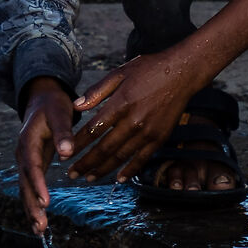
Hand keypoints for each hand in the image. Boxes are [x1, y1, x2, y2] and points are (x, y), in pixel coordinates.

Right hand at [15, 79, 75, 235]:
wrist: (42, 99)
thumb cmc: (53, 105)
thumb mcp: (59, 113)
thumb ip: (63, 132)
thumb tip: (67, 153)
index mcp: (27, 141)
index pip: (32, 166)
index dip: (38, 184)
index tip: (46, 201)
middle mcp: (22, 154)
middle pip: (25, 183)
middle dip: (32, 205)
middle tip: (41, 226)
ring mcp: (25, 161)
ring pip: (25, 189)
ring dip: (31, 210)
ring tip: (40, 231)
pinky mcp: (31, 166)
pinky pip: (30, 187)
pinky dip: (33, 204)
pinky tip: (39, 221)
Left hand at [68, 51, 203, 184]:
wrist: (182, 73)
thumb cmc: (149, 69)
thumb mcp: (120, 73)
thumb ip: (97, 91)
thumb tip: (76, 106)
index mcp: (121, 103)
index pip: (93, 129)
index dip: (77, 144)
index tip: (65, 154)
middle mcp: (133, 121)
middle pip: (104, 148)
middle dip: (86, 163)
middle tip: (72, 174)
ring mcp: (148, 131)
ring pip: (121, 156)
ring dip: (103, 169)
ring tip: (89, 178)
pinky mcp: (160, 137)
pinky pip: (142, 159)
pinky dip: (130, 170)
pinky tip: (119, 178)